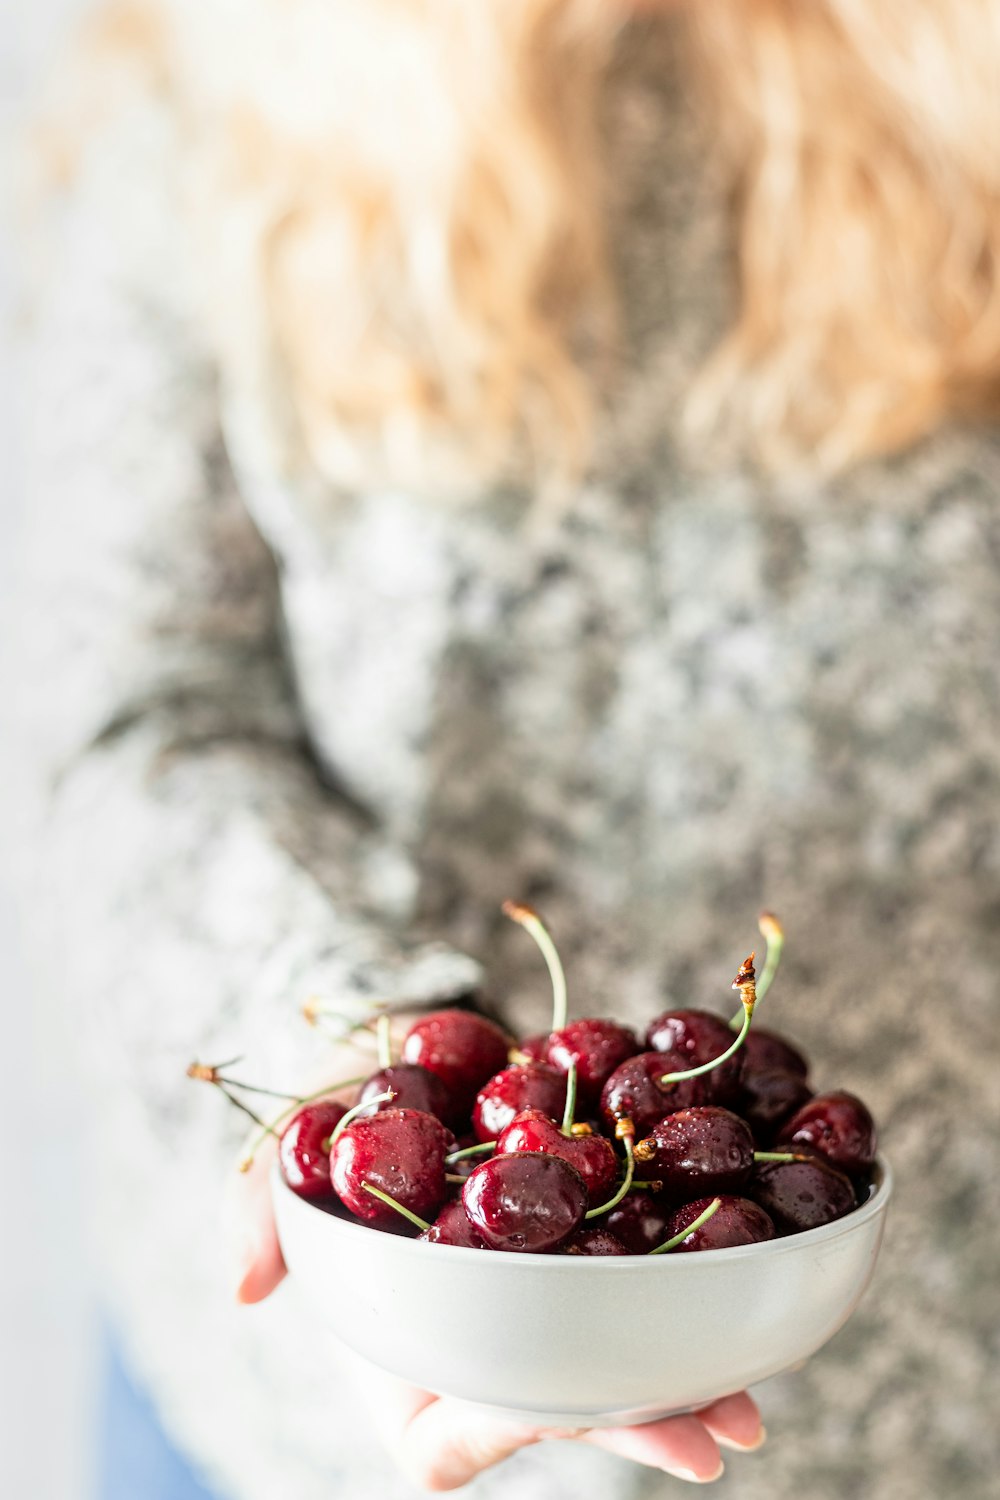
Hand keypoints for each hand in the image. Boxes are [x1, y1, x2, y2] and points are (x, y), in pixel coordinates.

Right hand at [227, 1050, 765, 1490]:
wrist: (435, 1046)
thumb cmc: (354, 1101)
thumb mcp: (296, 1139)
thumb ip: (261, 1204)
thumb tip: (246, 1288)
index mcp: (406, 1343)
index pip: (438, 1436)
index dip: (486, 1436)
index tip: (530, 1408)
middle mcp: (487, 1343)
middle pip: (555, 1414)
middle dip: (627, 1427)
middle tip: (705, 1441)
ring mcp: (551, 1305)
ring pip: (618, 1368)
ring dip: (686, 1387)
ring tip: (747, 1407)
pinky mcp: (601, 1253)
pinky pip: (654, 1292)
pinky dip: (705, 1303)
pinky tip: (758, 1296)